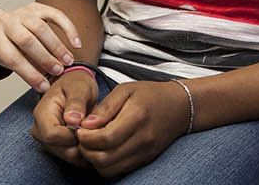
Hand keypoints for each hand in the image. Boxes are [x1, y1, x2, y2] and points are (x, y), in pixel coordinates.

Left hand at [0, 2, 81, 90]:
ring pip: (41, 27)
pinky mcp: (36, 8)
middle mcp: (7, 23)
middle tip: (58, 71)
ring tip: (67, 61)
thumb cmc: (4, 46)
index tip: (44, 86)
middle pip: (26, 40)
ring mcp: (22, 13)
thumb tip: (45, 81)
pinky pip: (55, 14)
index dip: (30, 74)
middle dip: (44, 58)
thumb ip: (24, 68)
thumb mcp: (5, 60)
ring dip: (57, 46)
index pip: (13, 58)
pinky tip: (76, 43)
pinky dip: (68, 28)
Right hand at [29, 69, 100, 165]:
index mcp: (42, 114)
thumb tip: (72, 119)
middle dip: (80, 143)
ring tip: (92, 131)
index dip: (72, 135)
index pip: (51, 135)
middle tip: (93, 129)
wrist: (74, 85)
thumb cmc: (74, 84)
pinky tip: (90, 137)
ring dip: (84, 148)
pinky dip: (85, 151)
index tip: (85, 126)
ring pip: (67, 156)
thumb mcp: (79, 87)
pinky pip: (72, 157)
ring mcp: (47, 140)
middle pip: (59, 149)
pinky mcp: (56, 147)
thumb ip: (76, 102)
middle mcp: (40, 129)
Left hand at [73, 80, 189, 176]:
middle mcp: (142, 140)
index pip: (105, 138)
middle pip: (105, 159)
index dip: (86, 137)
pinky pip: (118, 170)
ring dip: (93, 160)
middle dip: (86, 150)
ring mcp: (144, 153)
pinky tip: (102, 149)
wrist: (180, 108)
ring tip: (91, 143)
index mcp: (137, 118)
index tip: (79, 129)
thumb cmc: (150, 94)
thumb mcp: (125, 90)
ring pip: (109, 170)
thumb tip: (85, 124)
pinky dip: (105, 163)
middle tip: (82, 137)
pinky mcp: (144, 160)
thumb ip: (104, 107)